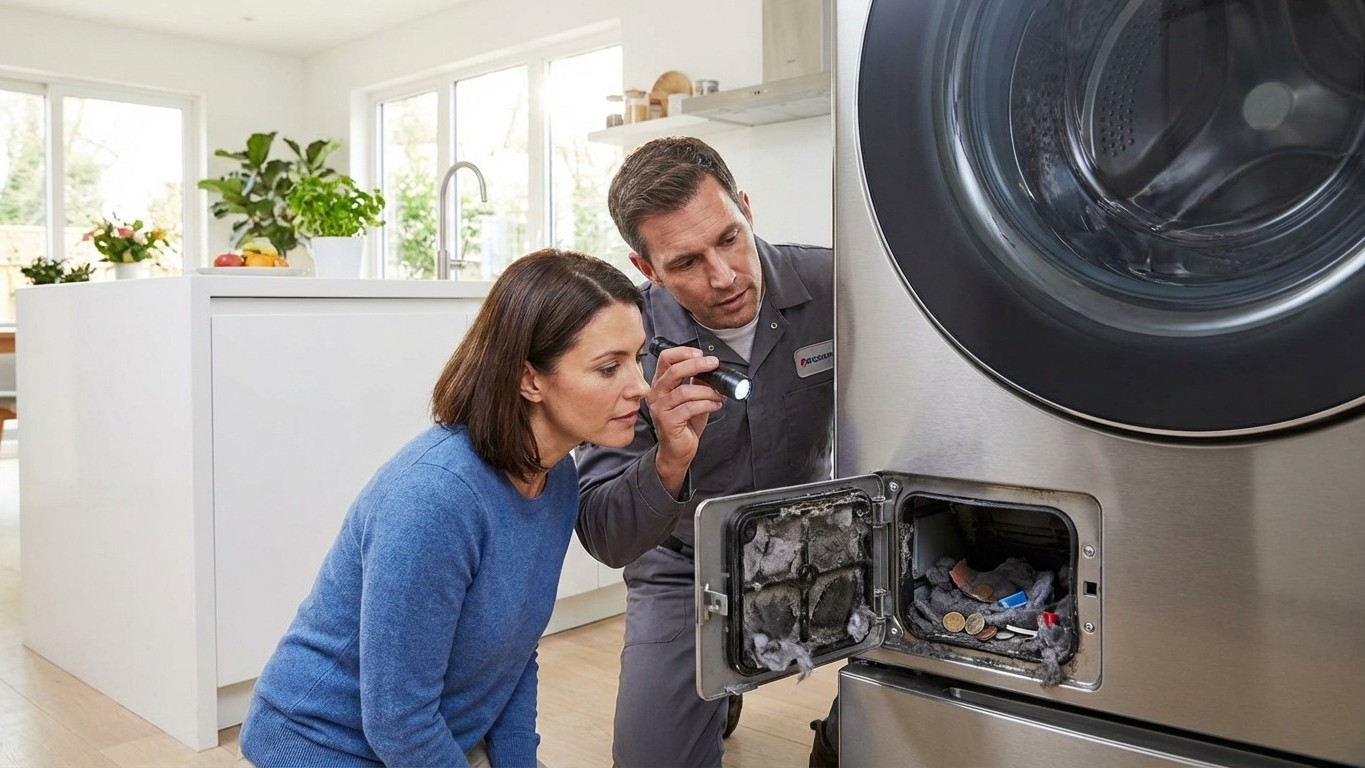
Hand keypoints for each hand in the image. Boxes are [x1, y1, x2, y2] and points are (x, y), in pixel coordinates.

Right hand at [647, 345, 723, 495]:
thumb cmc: (684, 424)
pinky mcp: (667, 421)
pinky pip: (689, 408)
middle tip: (714, 364)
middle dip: (697, 365)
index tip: (701, 353)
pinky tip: (715, 405)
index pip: (666, 359)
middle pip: (674, 371)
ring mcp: (659, 408)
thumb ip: (698, 383)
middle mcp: (656, 394)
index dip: (683, 352)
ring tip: (718, 394)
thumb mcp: (693, 398)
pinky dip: (706, 404)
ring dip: (707, 391)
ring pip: (684, 391)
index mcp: (660, 384)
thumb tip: (710, 368)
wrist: (678, 451)